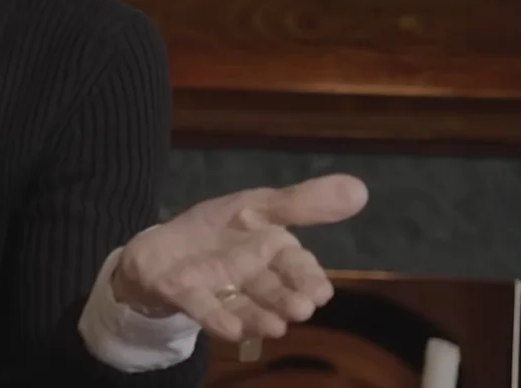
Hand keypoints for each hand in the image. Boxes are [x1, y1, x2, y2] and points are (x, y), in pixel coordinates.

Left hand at [109, 173, 368, 341]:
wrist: (159, 251)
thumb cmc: (217, 232)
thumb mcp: (256, 206)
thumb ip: (302, 203)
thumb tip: (361, 189)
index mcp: (270, 255)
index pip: (297, 267)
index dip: (308, 279)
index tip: (321, 292)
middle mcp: (250, 280)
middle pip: (272, 291)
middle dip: (287, 300)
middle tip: (302, 309)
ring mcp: (218, 292)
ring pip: (244, 306)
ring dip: (259, 316)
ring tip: (275, 326)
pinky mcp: (185, 297)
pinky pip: (202, 308)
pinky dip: (217, 318)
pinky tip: (231, 330)